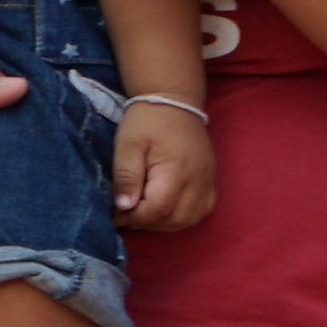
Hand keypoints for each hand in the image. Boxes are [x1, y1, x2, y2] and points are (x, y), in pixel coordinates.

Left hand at [114, 95, 220, 234]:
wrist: (174, 102)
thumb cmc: (146, 122)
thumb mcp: (127, 145)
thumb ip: (126, 176)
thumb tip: (124, 207)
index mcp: (176, 169)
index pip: (158, 208)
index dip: (135, 217)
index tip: (116, 214)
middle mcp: (198, 179)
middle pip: (176, 219)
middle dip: (148, 223)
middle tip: (128, 214)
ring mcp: (208, 180)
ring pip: (190, 219)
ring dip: (165, 224)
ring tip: (143, 213)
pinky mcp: (210, 180)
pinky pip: (202, 210)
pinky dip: (182, 217)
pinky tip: (164, 211)